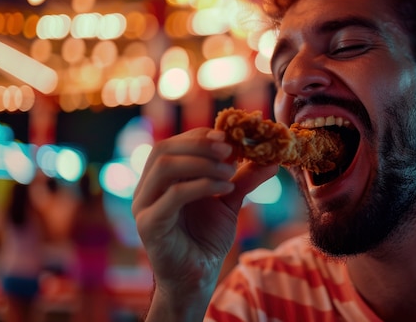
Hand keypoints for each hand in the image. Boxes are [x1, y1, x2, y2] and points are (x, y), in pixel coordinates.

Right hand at [132, 128, 277, 296]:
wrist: (197, 278)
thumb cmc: (207, 239)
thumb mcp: (228, 201)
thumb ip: (244, 179)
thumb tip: (271, 159)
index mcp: (160, 179)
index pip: (173, 144)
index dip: (200, 136)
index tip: (230, 136)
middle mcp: (147, 189)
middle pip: (163, 149)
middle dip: (200, 144)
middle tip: (231, 149)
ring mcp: (144, 206)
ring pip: (164, 167)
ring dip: (202, 163)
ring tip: (230, 171)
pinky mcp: (149, 225)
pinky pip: (173, 195)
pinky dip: (202, 185)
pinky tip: (225, 188)